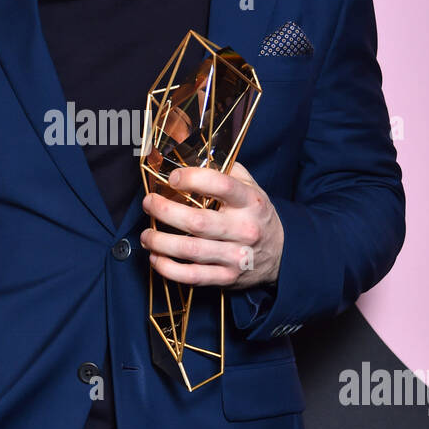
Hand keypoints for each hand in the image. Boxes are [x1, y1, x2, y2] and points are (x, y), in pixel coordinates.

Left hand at [141, 161, 283, 289]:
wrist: (281, 253)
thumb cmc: (255, 214)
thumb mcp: (249, 186)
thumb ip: (222, 169)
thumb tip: (187, 150)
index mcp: (250, 201)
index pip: (222, 186)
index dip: (193, 179)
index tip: (172, 178)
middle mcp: (244, 229)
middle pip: (197, 222)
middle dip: (165, 211)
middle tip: (149, 203)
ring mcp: (236, 256)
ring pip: (190, 250)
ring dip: (160, 242)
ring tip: (146, 235)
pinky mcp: (227, 278)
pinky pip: (192, 276)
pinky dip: (168, 268)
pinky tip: (156, 258)